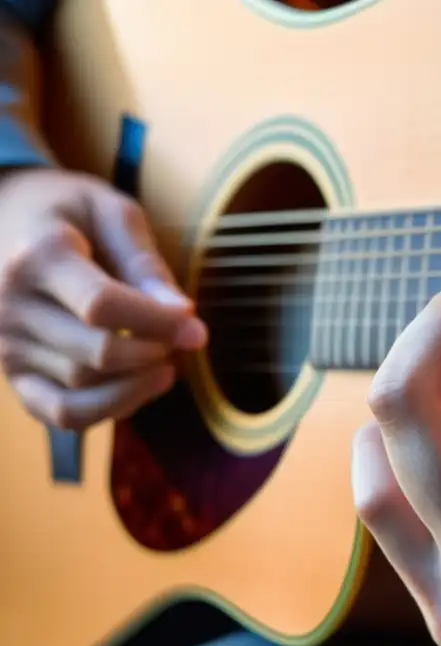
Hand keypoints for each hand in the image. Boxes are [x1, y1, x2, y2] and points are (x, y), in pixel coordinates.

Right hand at [0, 168, 206, 430]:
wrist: (4, 219)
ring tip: (166, 358)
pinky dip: (108, 410)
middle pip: (95, 353)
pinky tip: (141, 386)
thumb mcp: (111, 213)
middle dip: (153, 352)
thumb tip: (183, 314)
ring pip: (82, 388)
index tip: (197, 328)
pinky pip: (61, 414)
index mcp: (37, 256)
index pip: (101, 306)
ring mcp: (5, 346)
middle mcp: (10, 306)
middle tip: (183, 339)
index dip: (158, 323)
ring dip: (138, 382)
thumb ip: (145, 263)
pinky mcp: (12, 375)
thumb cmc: (68, 212)